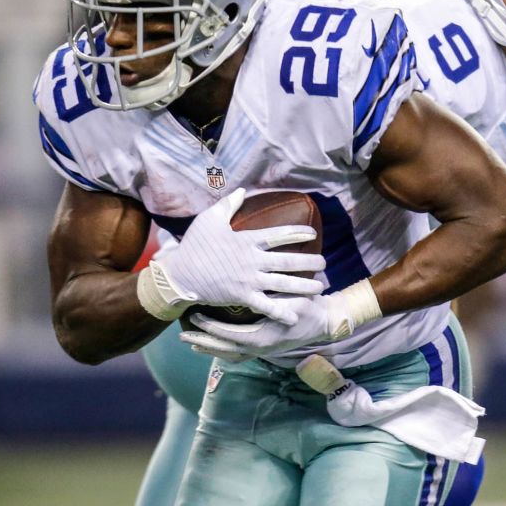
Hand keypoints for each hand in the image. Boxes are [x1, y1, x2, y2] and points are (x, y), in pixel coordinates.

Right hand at [148, 189, 325, 323]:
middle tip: (324, 263)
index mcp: (246, 240)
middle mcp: (252, 260)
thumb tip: (242, 190)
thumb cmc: (194, 245)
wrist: (180, 274)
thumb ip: (228, 204)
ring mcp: (249, 280)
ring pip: (283, 283)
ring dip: (304, 285)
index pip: (279, 234)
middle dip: (309, 261)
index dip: (298, 233)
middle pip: (288, 260)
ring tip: (320, 287)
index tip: (313, 233)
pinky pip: (266, 306)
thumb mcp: (209, 219)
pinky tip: (296, 315)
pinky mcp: (242, 297)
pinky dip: (282, 311)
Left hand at [180, 292, 352, 359]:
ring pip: (228, 354)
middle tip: (182, 334)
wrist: (324, 323)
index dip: (211, 327)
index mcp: (264, 337)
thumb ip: (273, 298)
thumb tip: (253, 287)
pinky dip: (221, 351)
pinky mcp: (263, 350)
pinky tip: (210, 347)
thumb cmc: (308, 307)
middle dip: (202, 341)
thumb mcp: (292, 300)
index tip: (195, 317)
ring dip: (209, 347)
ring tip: (190, 342)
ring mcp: (261, 352)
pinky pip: (236, 354)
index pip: (229, 334)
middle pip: (223, 349)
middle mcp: (259, 348)